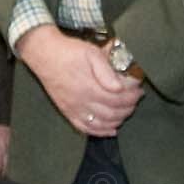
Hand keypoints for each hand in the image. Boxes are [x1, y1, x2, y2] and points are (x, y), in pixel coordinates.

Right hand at [24, 28, 142, 138]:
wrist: (44, 55)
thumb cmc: (69, 52)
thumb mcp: (91, 53)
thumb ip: (106, 71)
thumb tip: (119, 87)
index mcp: (90, 88)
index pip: (118, 99)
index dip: (132, 96)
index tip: (139, 89)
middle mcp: (82, 102)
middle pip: (113, 113)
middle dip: (129, 107)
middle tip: (136, 98)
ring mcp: (74, 109)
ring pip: (102, 123)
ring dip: (118, 119)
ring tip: (126, 110)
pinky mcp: (67, 112)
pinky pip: (85, 128)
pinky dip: (100, 132)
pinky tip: (111, 129)